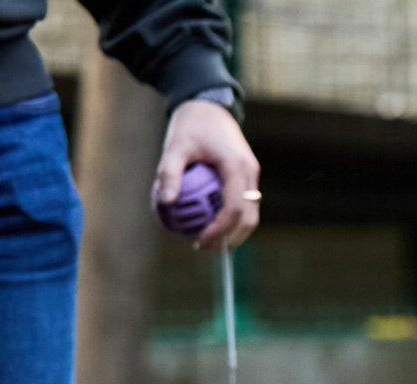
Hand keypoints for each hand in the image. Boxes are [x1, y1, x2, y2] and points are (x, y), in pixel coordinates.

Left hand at [154, 99, 259, 250]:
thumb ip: (170, 174)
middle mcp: (250, 173)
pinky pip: (244, 204)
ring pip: (251, 214)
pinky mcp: (248, 176)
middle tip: (203, 246)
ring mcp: (252, 175)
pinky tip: (210, 221)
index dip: (220, 230)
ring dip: (233, 231)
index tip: (199, 240)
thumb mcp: (175, 147)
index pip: (235, 209)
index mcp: (237, 167)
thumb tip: (165, 203)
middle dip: (229, 238)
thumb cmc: (191, 123)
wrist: (209, 103)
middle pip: (249, 218)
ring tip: (207, 239)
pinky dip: (231, 218)